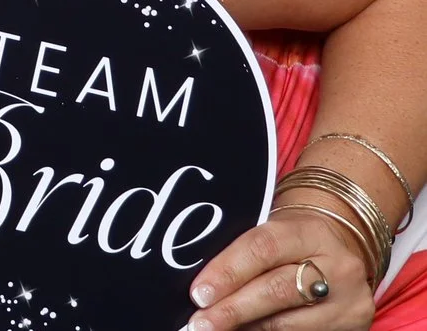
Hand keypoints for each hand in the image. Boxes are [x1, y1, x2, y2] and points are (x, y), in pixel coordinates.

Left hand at [187, 205, 376, 329]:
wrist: (341, 252)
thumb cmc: (292, 244)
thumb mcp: (273, 234)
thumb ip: (242, 255)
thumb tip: (202, 288)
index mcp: (310, 231)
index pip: (262, 249)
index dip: (227, 272)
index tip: (198, 294)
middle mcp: (337, 265)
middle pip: (276, 290)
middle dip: (232, 309)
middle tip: (199, 323)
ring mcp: (349, 299)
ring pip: (288, 322)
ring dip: (247, 327)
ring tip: (218, 328)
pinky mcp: (355, 325)